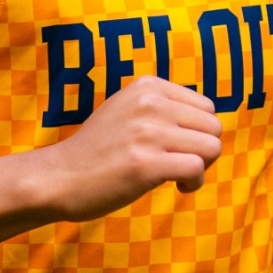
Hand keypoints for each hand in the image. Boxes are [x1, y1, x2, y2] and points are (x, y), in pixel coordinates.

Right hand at [40, 76, 223, 221]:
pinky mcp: (145, 164)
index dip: (199, 132)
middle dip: (204, 150)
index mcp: (147, 86)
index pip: (206, 106)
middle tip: (180, 164)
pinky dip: (193, 183)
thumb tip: (206, 118)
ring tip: (178, 176)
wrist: (58, 177)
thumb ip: (161, 107)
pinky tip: (176, 187)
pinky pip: (196, 169)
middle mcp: (149, 103)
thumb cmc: (97, 150)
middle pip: (213, 127)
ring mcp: (146, 133)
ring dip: (201, 168)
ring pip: (211, 147)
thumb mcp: (126, 109)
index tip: (178, 147)